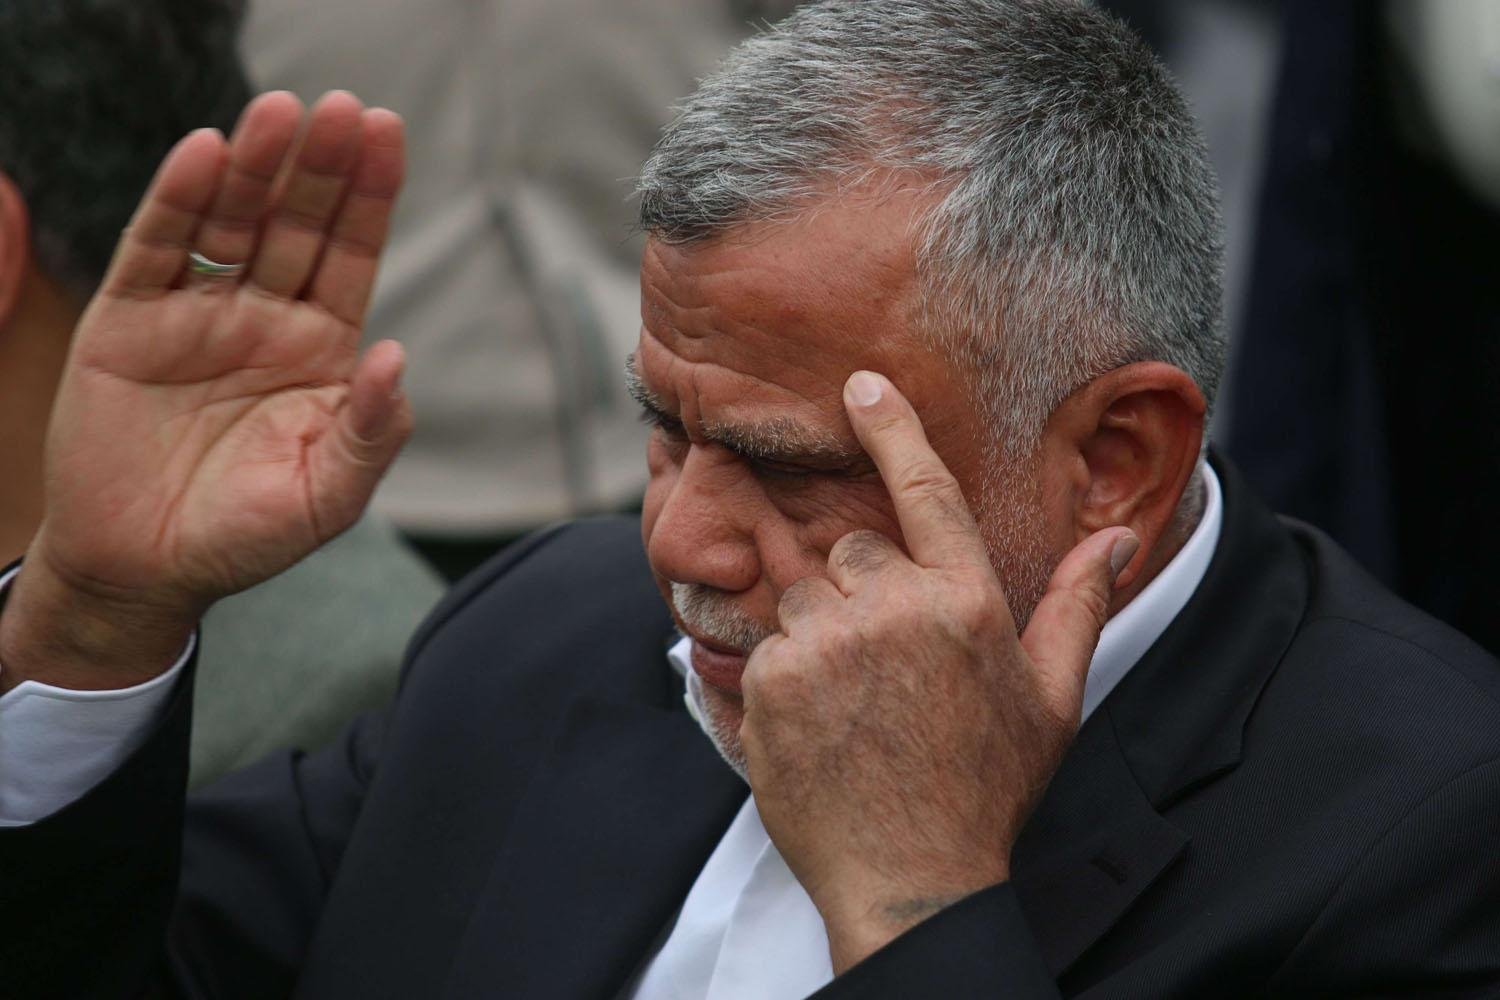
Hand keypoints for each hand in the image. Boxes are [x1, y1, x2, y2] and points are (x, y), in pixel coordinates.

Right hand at [0, 92, 410, 688]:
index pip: (351, 254)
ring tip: (278, 112)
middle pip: (297, 224)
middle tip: (340, 108)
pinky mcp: (130, 321)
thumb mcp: (329, 495)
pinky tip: (205, 154)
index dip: (369, 196)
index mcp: (321, 348)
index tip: (386, 132)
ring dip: (254, 167)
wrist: (146, 570)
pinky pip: (156, 251)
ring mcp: (197, 315)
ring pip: (231, 223)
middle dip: (320, 167)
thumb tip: (396, 357)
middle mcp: (264, 318)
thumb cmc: (248, 535)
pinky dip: (178, 202)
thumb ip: (370, 431)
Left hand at [740, 370, 1137, 972]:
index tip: (858, 385)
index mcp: (966, 601)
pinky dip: (785, 672)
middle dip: (863, 590)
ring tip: (853, 700)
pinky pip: (766, 642)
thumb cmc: (986, 789)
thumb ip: (1076, 608)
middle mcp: (894, 607)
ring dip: (821, 629)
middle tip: (886, 667)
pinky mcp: (770, 677)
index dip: (890, 428)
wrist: (911, 879)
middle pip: (851, 550)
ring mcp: (825, 641)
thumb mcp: (1052, 700)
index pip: (924, 488)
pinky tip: (819, 722)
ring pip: (804, 592)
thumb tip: (1113, 544)